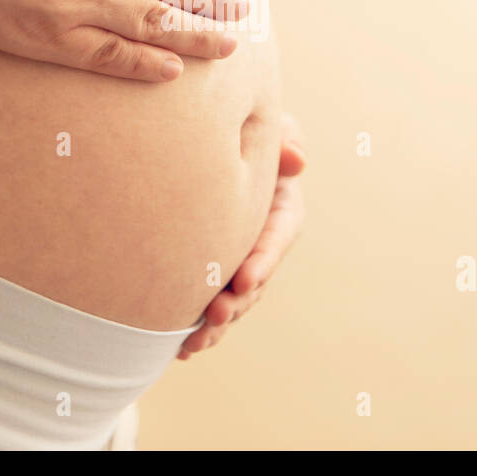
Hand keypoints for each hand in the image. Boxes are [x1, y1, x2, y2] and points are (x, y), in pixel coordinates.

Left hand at [179, 113, 305, 358]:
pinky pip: (211, 303)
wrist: (208, 137)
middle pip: (257, 276)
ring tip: (193, 342)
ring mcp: (240, 258)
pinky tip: (181, 350)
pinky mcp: (216, 271)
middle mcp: (265, 239)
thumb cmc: (246, 127)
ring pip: (235, 299)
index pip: (279, 233)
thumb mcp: (271, 125)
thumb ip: (285, 137)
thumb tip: (295, 158)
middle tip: (215, 314)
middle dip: (238, 301)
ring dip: (217, 324)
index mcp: (283, 206)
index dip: (264, 258)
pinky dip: (198, 328)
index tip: (245, 278)